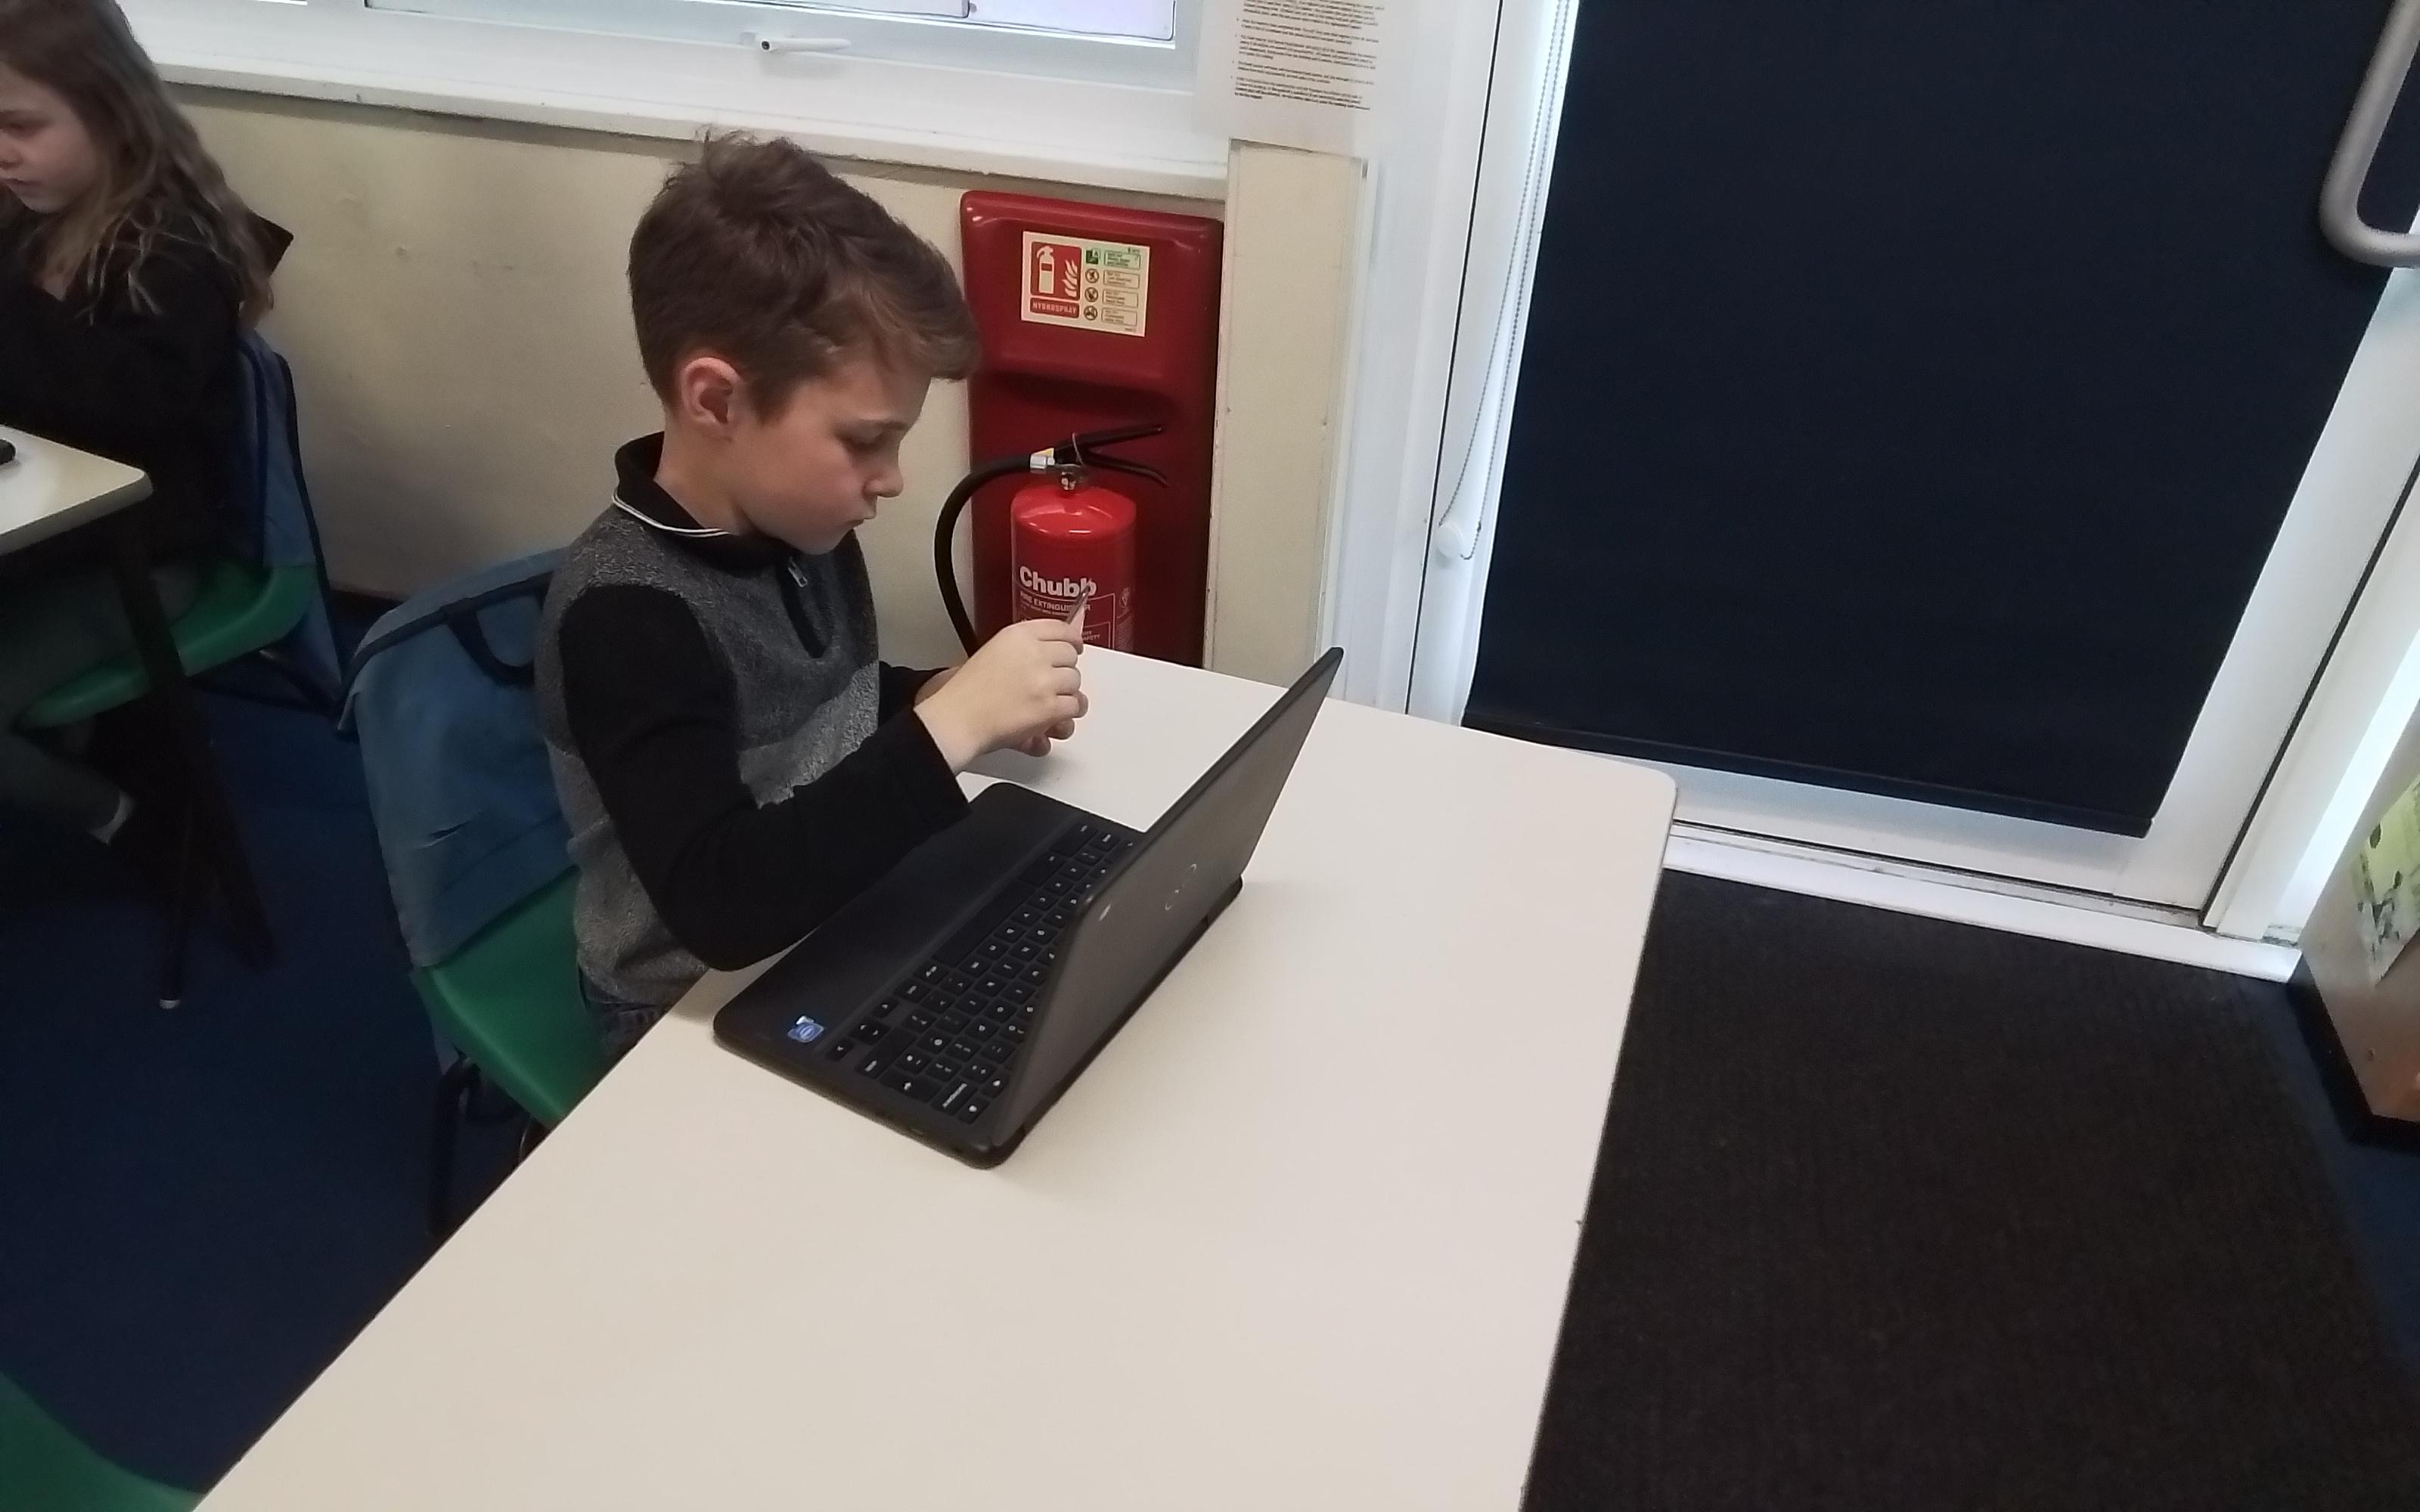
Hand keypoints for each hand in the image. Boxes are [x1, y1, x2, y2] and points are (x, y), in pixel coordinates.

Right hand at [915, 618, 1087, 769]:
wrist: (957, 718)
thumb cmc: (965, 693)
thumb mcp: (992, 652)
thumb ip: (1023, 649)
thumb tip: (1053, 654)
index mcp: (1018, 635)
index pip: (1061, 628)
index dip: (1072, 639)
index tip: (1074, 646)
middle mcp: (1035, 653)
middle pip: (1071, 656)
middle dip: (1064, 670)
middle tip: (1052, 683)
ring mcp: (1045, 679)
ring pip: (1075, 682)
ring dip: (1065, 695)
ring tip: (1047, 704)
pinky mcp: (1050, 706)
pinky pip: (1074, 706)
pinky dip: (1064, 717)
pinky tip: (1049, 720)